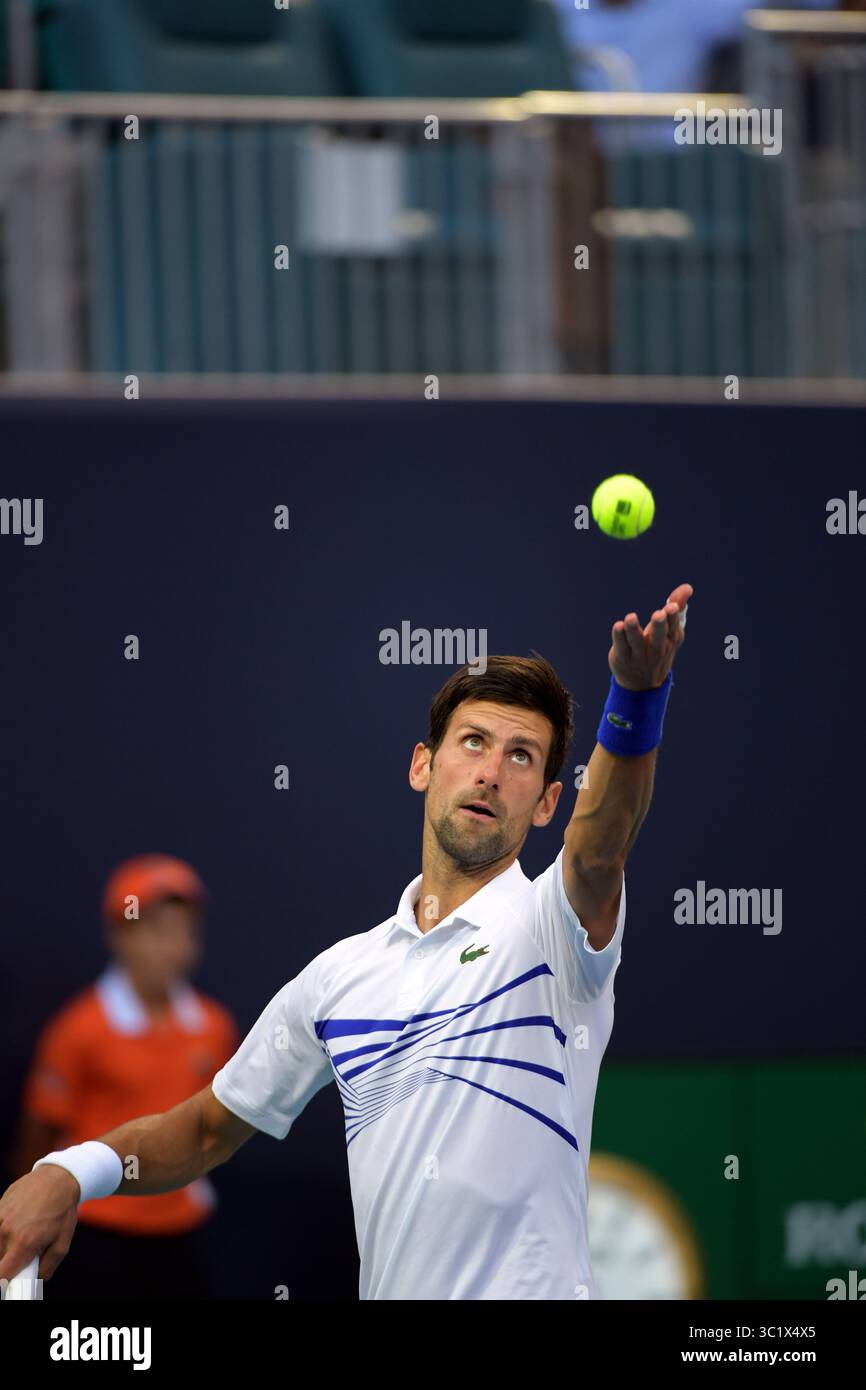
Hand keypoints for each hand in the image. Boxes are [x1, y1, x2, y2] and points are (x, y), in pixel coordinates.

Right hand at [0, 1166, 79, 1282]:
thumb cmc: (62, 1210)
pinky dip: (3, 1231)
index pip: (1, 1274)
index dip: (5, 1281)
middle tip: (23, 1254)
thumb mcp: (63, 1243)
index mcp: (24, 1243)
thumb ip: (48, 1267)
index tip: (11, 1280)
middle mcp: (7, 1231)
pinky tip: (18, 1223)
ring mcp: (0, 1218)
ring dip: (5, 1246)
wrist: (58, 1177)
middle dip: (9, 1262)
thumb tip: (36, 1280)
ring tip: (23, 1235)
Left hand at [609, 583, 692, 690]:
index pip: (672, 628)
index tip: (672, 607)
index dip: (672, 618)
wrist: (643, 684)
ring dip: (633, 630)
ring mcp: (639, 655)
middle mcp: (656, 649)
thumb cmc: (659, 648)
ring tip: (630, 617)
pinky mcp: (622, 658)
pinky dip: (619, 637)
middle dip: (659, 626)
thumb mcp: (670, 631)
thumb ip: (677, 607)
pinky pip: (621, 647)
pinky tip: (618, 626)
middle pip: (658, 637)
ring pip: (636, 642)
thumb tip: (687, 587)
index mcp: (670, 640)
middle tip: (658, 615)